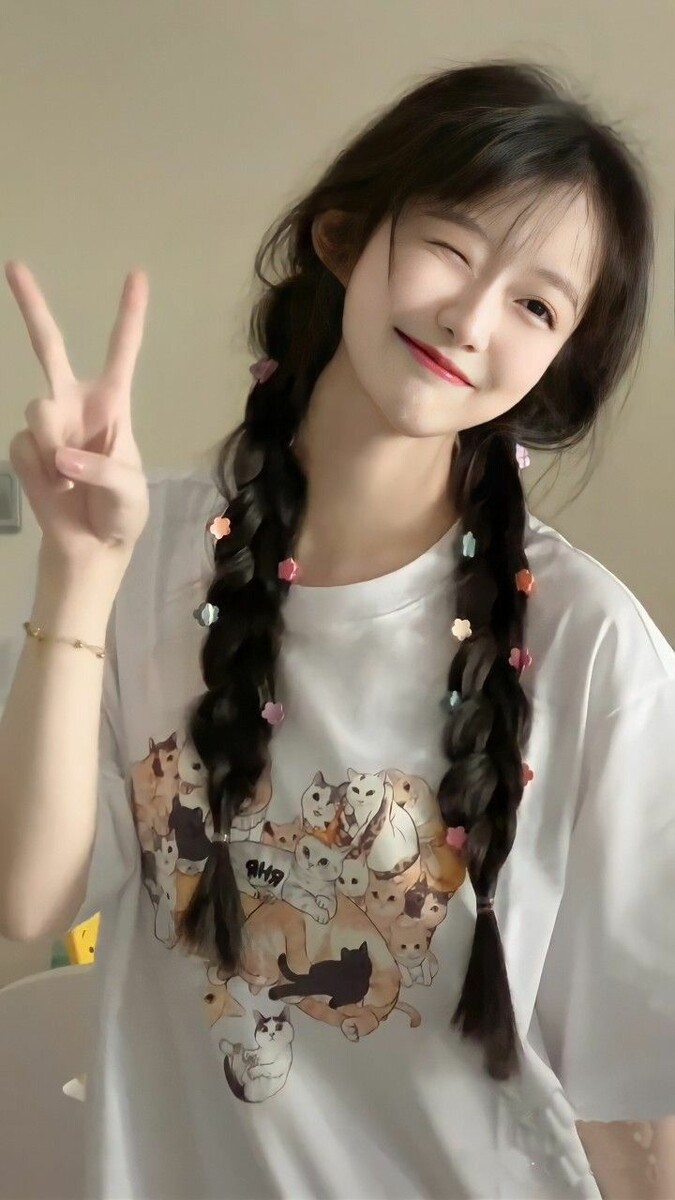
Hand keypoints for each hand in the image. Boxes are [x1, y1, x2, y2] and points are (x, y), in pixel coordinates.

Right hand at [5, 261, 150, 571]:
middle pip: (50, 346)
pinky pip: (23, 447)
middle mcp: (77, 405)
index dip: (129, 315)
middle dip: (32, 306)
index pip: (123, 352)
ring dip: (52, 446)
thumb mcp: (129, 492)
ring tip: (71, 481)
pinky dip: (39, 472)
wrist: (92, 547)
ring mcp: (48, 426)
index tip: (137, 276)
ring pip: (37, 411)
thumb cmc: (122, 513)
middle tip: (15, 266)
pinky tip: (56, 490)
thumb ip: (101, 470)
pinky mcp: (26, 449)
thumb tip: (62, 457)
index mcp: (113, 405)